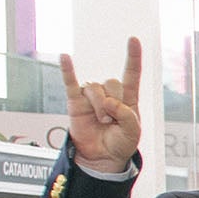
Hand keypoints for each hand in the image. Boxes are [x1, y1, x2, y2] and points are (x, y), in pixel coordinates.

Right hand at [59, 37, 144, 167]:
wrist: (102, 157)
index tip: (134, 40)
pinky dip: (67, 70)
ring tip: (101, 120)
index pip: (132, 73)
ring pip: (95, 88)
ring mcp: (91, 97)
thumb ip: (127, 116)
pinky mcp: (76, 102)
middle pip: (112, 82)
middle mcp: (109, 94)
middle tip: (112, 120)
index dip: (133, 57)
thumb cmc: (120, 143)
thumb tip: (109, 102)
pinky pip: (70, 83)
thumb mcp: (134, 132)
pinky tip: (64, 57)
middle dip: (114, 102)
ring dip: (99, 106)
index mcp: (127, 98)